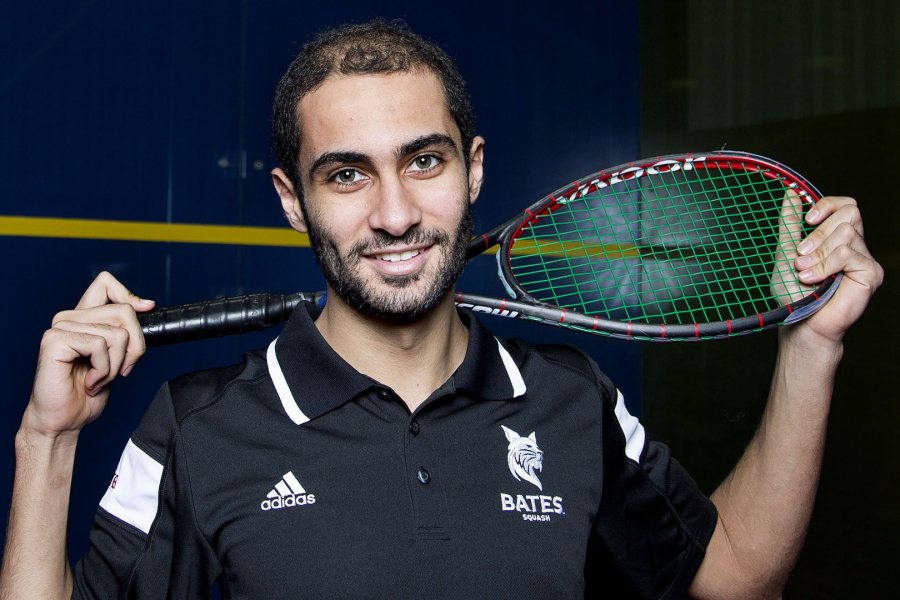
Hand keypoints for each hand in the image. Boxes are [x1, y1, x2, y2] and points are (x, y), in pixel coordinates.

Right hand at [22, 272, 154, 438]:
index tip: (146, 308)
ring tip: (99, 378)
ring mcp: (61, 327)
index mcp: (84, 318)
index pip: (106, 283)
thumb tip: (147, 305)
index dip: (129, 295)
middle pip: (124, 312)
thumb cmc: (87, 393)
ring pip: (117, 333)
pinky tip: (89, 382)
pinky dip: (103, 370)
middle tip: (121, 371)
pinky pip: (100, 346)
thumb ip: (124, 332)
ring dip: (116, 365)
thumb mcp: (116, 358)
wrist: (64, 420)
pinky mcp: (55, 339)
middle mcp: (70, 317)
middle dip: (135, 347)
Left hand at [783, 195, 882, 345]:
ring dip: (819, 252)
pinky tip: (813, 279)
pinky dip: (826, 264)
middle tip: (800, 254)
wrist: (801, 323)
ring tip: (804, 272)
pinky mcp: (871, 273)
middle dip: (819, 232)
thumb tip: (791, 193)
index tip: (807, 219)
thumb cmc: (794, 292)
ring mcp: (865, 258)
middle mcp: (855, 245)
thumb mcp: (786, 251)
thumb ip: (790, 223)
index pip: (845, 205)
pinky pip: (849, 254)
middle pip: (849, 213)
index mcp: (837, 238)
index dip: (827, 205)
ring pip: (848, 232)